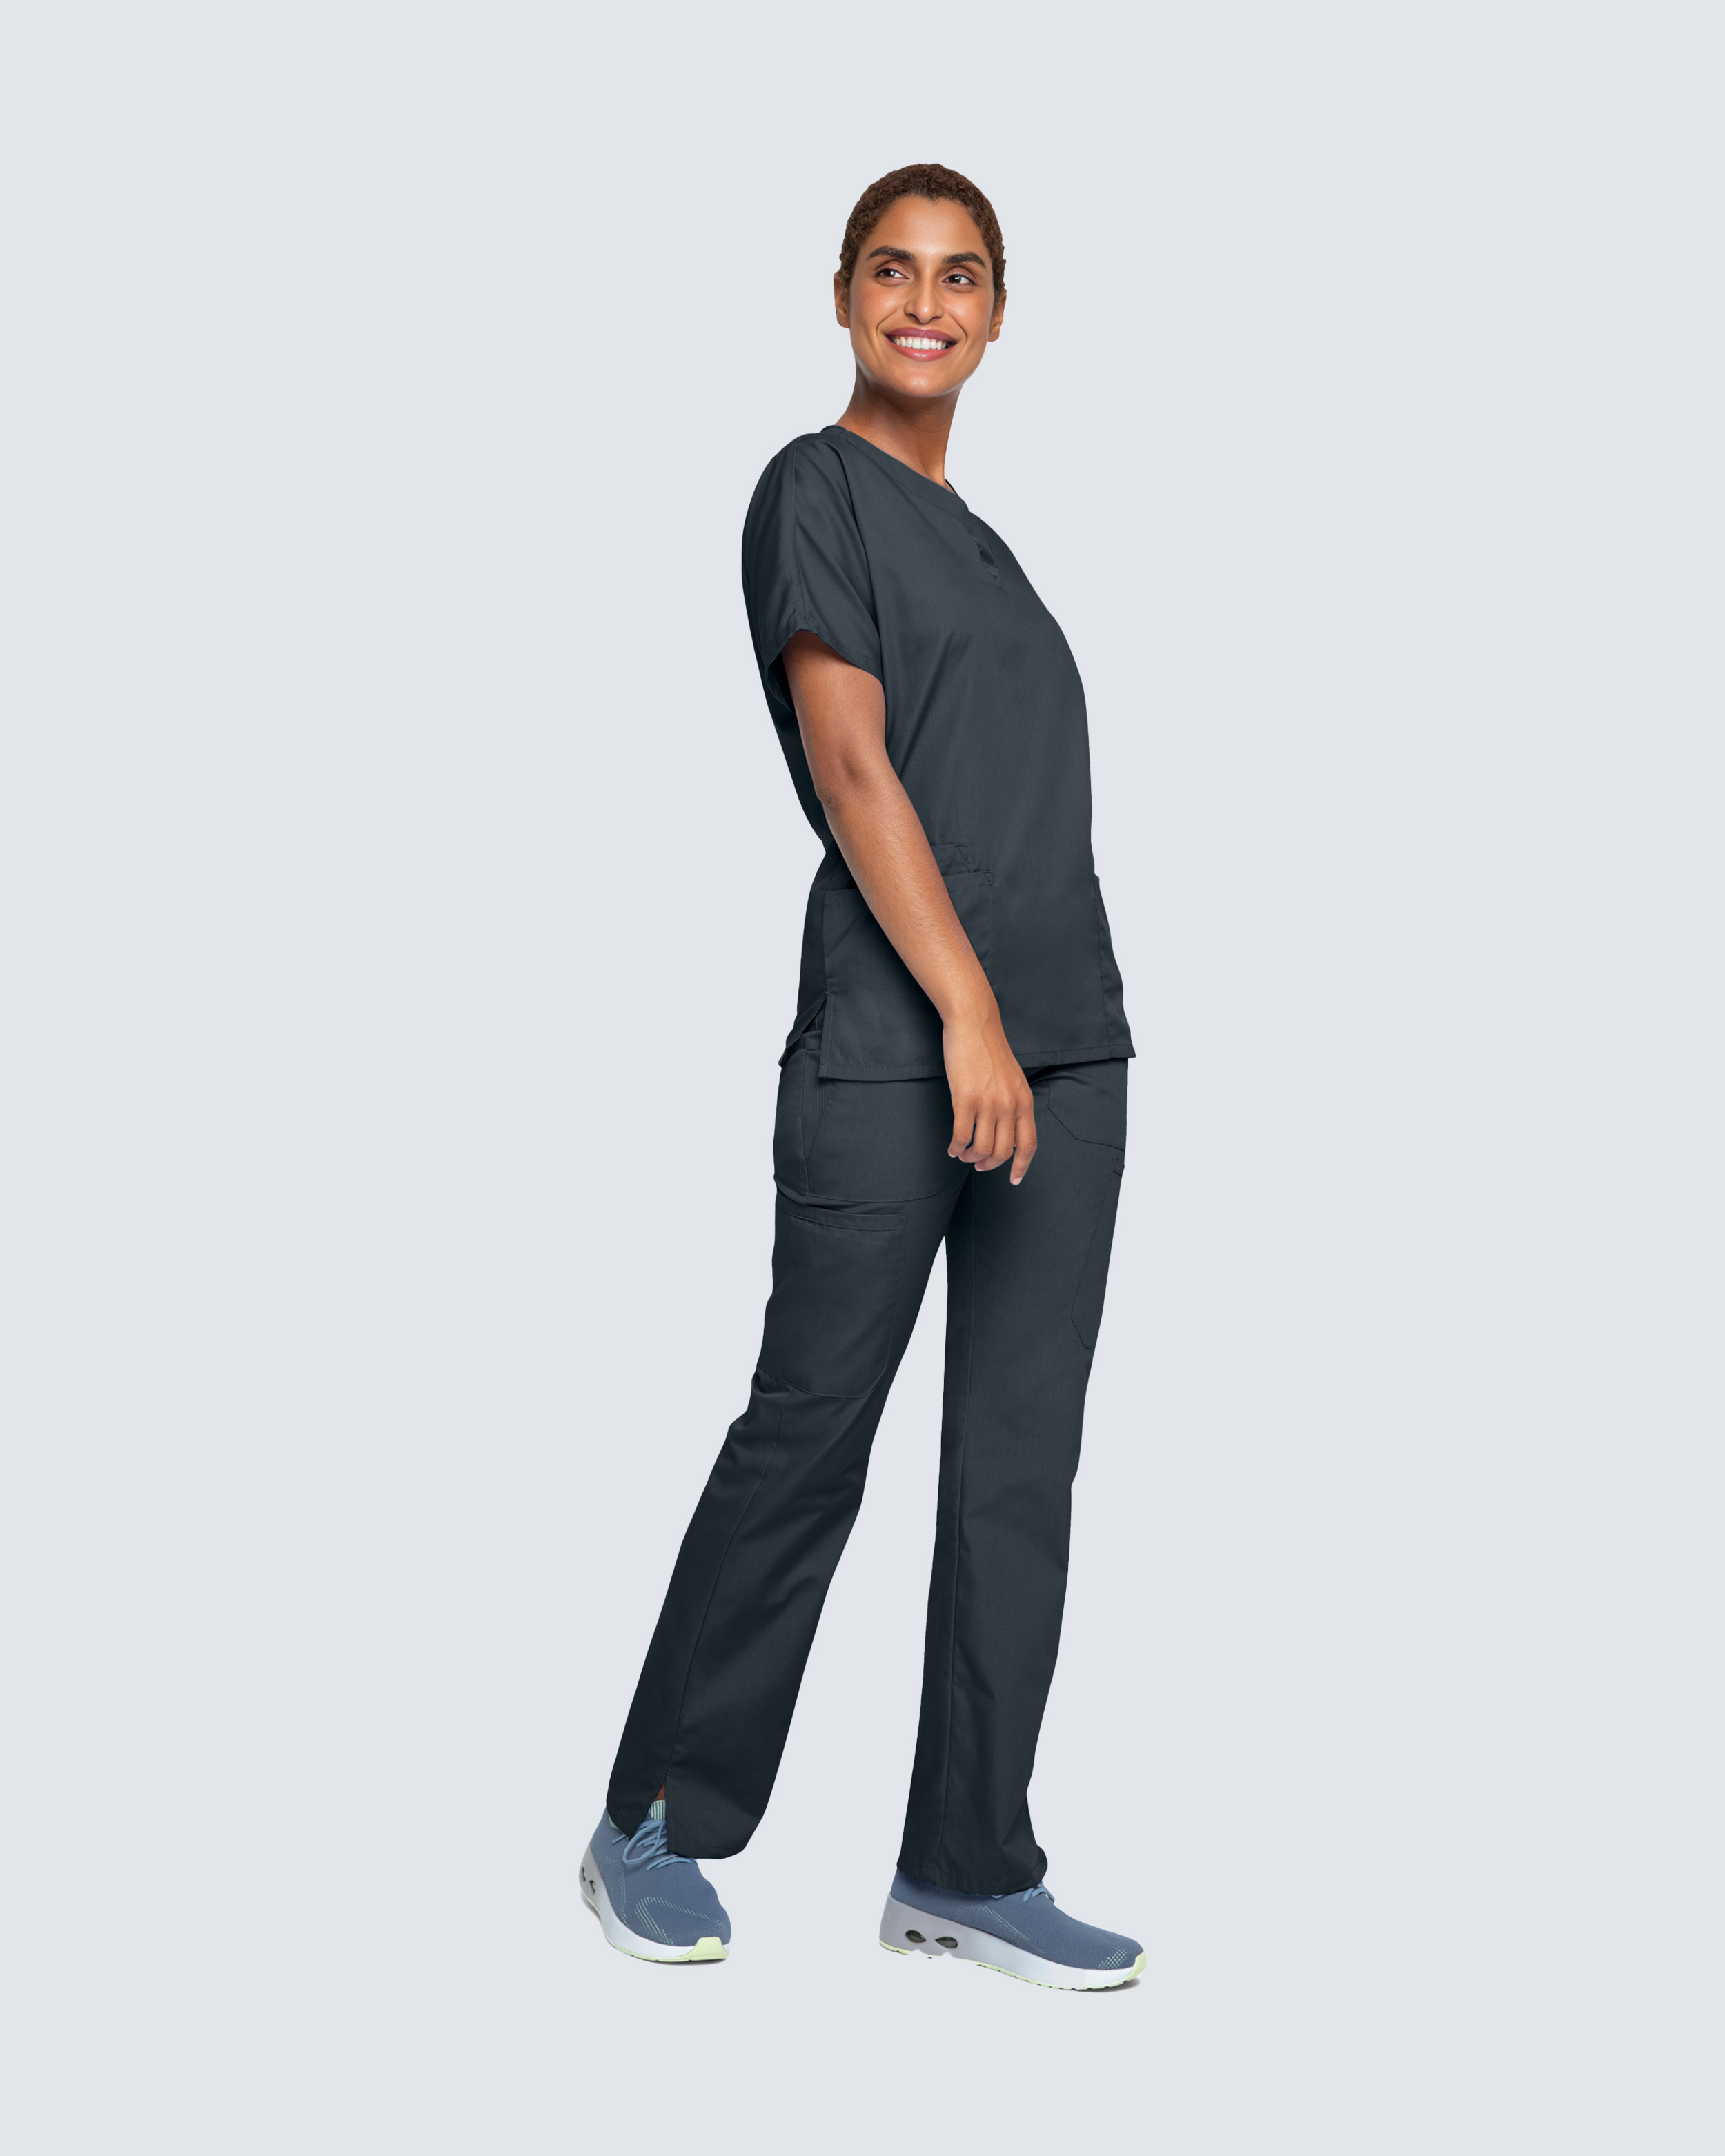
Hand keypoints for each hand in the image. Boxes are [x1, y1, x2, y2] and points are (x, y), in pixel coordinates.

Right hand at [944, 1007, 1036, 1183]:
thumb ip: (1014, 1105)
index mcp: (1024, 1101)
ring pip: (980, 1148)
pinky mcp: (965, 1099)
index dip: (1021, 1166)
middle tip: (977, 1165)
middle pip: (1002, 1152)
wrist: (974, 1024)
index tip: (1013, 1179)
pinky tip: (951, 1147)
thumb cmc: (990, 1050)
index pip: (1028, 1144)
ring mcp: (988, 1104)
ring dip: (969, 1157)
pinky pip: (960, 1135)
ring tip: (962, 1154)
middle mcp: (1009, 1105)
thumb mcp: (1013, 1079)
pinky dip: (955, 1147)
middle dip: (988, 1164)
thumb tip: (1008, 1133)